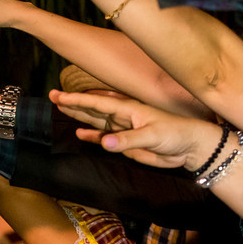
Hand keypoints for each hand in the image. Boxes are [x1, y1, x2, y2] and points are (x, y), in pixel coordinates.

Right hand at [49, 89, 219, 169]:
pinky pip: (104, 137)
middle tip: (52, 96)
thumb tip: (104, 143)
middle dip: (73, 102)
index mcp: (129, 109)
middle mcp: (123, 116)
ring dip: (79, 115)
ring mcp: (123, 129)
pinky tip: (79, 133)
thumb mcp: (153, 136)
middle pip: (92, 107)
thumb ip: (128, 139)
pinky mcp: (125, 142)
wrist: (189, 147)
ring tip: (60, 108)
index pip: (98, 102)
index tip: (60, 97)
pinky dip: (92, 136)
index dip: (78, 100)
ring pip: (95, 120)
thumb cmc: (176, 134)